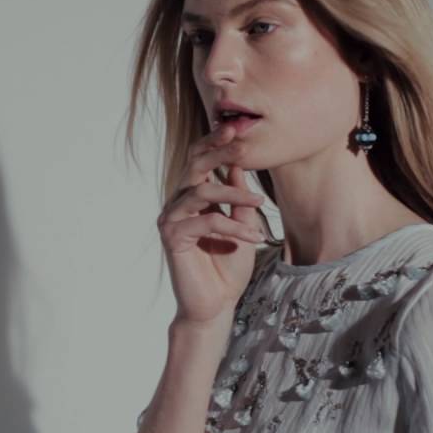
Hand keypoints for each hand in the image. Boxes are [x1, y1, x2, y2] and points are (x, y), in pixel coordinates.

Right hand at [157, 121, 268, 326]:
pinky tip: (254, 239)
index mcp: (192, 196)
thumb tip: (241, 164)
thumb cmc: (228, 267)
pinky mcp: (172, 238)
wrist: (216, 305)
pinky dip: (233, 228)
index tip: (238, 127)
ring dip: (235, 194)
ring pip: (202, 190)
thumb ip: (238, 198)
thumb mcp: (242, 225)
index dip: (216, 142)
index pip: (200, 159)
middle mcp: (177, 203)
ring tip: (260, 206)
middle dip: (219, 149)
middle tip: (242, 141)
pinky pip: (205, 220)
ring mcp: (171, 219)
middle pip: (195, 164)